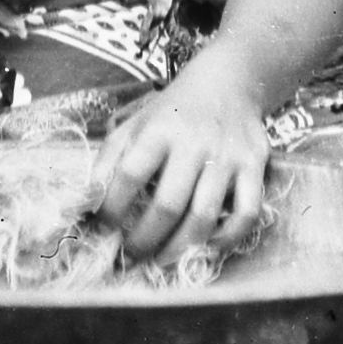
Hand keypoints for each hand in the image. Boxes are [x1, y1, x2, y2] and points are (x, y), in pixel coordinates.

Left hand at [90, 72, 272, 263]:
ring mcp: (228, 156)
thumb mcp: (135, 124)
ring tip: (161, 262)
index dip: (112, 208)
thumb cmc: (174, 112)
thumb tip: (87, 204)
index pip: (130, 175)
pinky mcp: (256, 166)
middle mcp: (195, 142)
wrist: (229, 81)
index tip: (103, 230)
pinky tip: (207, 249)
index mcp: (159, 129)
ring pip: (204, 215)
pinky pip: (246, 213)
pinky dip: (226, 239)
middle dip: (144, 239)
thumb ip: (109, 160)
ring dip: (179, 248)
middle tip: (130, 257)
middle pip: (167, 204)